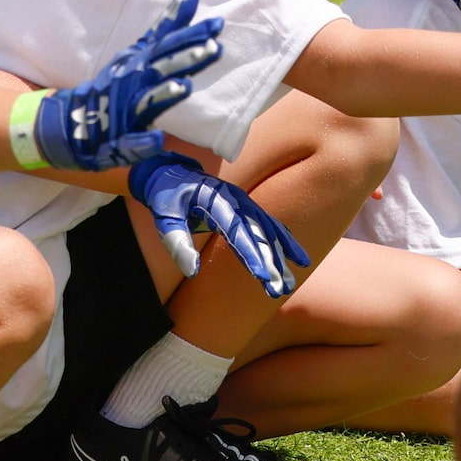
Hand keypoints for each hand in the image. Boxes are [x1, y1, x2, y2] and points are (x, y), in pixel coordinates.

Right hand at [36, 0, 222, 171]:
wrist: (73, 122)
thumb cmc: (115, 86)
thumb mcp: (138, 54)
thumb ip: (165, 29)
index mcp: (139, 63)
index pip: (168, 46)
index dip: (192, 36)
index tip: (218, 24)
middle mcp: (133, 83)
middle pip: (161, 69)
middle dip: (185, 59)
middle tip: (213, 47)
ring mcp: (125, 112)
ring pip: (147, 102)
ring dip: (164, 94)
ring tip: (185, 87)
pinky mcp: (119, 141)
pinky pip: (131, 142)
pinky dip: (143, 140)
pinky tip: (157, 137)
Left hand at [128, 153, 312, 293]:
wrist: (171, 171)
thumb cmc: (167, 196)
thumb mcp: (165, 216)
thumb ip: (178, 242)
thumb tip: (192, 271)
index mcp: (218, 202)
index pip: (239, 233)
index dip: (253, 255)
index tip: (264, 277)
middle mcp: (237, 201)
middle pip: (259, 234)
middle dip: (272, 262)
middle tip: (282, 289)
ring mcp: (244, 203)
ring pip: (269, 231)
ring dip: (282, 255)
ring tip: (292, 279)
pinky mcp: (245, 207)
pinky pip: (269, 224)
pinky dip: (283, 239)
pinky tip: (295, 255)